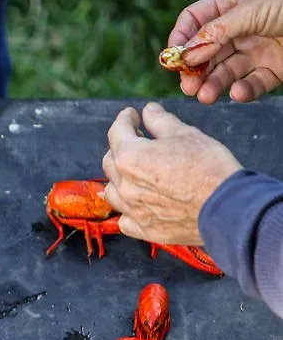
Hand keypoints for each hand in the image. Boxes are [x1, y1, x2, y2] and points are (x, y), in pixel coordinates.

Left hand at [101, 103, 242, 245]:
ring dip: (120, 178)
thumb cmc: (208, 167)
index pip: (117, 132)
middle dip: (121, 147)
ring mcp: (132, 210)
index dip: (124, 120)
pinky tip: (136, 204)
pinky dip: (128, 210)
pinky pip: (125, 219)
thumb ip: (161, 122)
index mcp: (130, 157)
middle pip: (111, 161)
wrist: (228, 208)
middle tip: (137, 140)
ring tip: (134, 172)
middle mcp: (124, 185)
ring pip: (113, 191)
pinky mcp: (144, 229)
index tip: (131, 115)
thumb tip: (149, 110)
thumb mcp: (186, 135)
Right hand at [169, 0, 282, 103]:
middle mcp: (242, 27)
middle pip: (207, 51)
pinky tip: (237, 93)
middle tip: (188, 87)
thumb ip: (217, 31)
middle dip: (195, 70)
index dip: (181, 38)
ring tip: (206, 96)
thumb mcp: (252, 9)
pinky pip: (254, 83)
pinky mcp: (275, 69)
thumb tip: (186, 54)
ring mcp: (258, 48)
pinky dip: (244, 90)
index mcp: (234, 3)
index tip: (172, 59)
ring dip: (214, 84)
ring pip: (227, 70)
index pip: (195, 20)